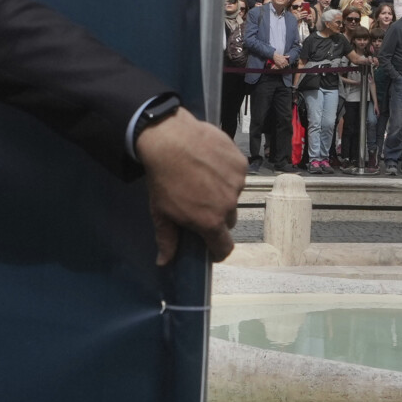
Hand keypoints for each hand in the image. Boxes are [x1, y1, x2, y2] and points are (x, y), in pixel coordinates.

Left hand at [138, 111, 240, 266]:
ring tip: (203, 177)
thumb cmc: (162, 178)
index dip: (217, 250)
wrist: (168, 138)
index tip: (210, 245)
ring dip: (222, 191)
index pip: (225, 248)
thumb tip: (163, 263)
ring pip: (233, 195)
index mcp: (210, 222)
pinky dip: (227, 172)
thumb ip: (167, 239)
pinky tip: (211, 162)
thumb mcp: (160, 212)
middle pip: (228, 220)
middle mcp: (228, 205)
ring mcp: (237, 183)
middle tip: (200, 203)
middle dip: (217, 216)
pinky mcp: (240, 163)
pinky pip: (237, 174)